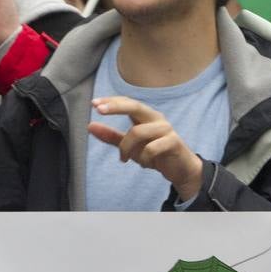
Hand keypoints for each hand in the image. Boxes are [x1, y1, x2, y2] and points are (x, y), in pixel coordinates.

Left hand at [88, 96, 203, 200]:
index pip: (127, 102)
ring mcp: (166, 129)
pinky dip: (143, 158)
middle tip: (99, 110)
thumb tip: (90, 126)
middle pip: (135, 106)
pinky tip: (146, 163)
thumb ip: (111, 136)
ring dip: (127, 148)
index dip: (111, 101)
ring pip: (138, 132)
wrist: (180, 169)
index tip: (94, 103)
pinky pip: (151, 148)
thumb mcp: (129, 145)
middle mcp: (156, 118)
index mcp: (145, 116)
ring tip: (125, 159)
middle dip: (116, 106)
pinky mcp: (174, 142)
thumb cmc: (154, 153)